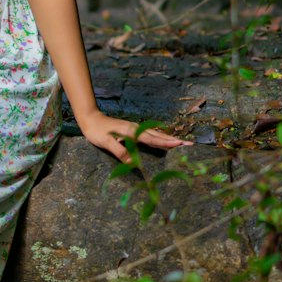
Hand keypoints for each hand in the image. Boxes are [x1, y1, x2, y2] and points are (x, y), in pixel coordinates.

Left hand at [79, 110, 193, 160]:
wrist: (90, 119)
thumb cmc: (97, 131)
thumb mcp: (104, 142)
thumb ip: (118, 150)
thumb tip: (131, 163)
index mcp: (131, 131)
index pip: (152, 139)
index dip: (165, 143)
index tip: (179, 145)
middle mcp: (137, 128)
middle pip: (159, 135)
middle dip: (174, 140)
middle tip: (190, 144)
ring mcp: (136, 128)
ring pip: (157, 134)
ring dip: (170, 138)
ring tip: (183, 142)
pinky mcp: (134, 130)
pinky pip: (151, 134)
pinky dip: (161, 137)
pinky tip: (166, 139)